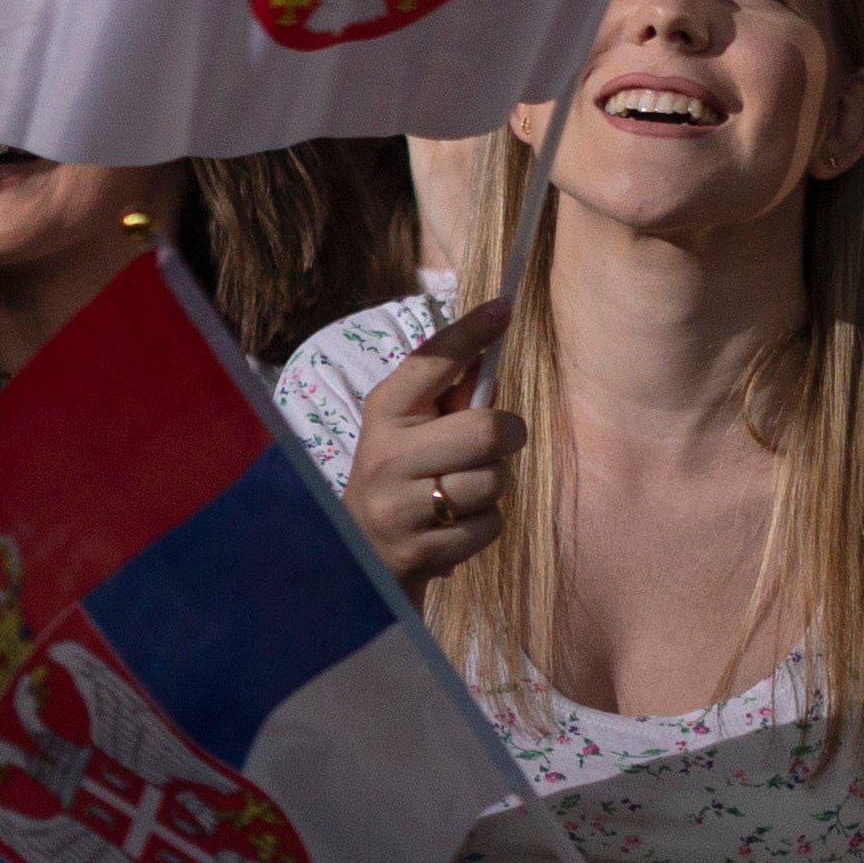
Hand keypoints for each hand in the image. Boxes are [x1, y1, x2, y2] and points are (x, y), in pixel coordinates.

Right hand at [347, 299, 523, 590]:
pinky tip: (454, 526)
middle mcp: (387, 455)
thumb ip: (449, 397)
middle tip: (497, 441)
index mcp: (384, 412)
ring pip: (493, 481)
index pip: (432, 361)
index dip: (471, 333)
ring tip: (462, 491)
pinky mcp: (421, 551)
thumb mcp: (410, 429)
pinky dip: (484, 525)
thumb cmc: (399, 476)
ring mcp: (400, 506)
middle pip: (486, 430)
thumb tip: (494, 354)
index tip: (506, 306)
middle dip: (507, 434)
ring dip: (492, 485)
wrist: (356, 556)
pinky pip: (490, 525)